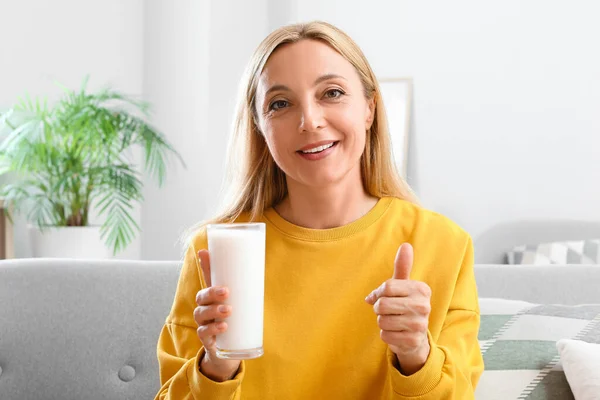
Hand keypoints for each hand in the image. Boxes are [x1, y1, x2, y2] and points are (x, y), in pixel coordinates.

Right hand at [194, 249, 240, 381]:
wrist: (231, 350)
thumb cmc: (238, 321)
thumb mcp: (244, 303)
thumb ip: (250, 289)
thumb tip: (262, 266)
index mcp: (214, 296)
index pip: (207, 277)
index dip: (204, 265)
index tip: (204, 252)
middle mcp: (205, 307)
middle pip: (201, 296)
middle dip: (212, 292)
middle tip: (226, 292)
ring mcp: (203, 323)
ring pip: (200, 313)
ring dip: (214, 310)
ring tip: (228, 310)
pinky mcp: (206, 338)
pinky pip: (204, 332)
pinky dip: (213, 328)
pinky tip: (224, 326)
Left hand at [365, 243, 431, 374]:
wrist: (415, 336)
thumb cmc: (404, 305)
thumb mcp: (403, 286)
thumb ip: (402, 267)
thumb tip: (406, 245)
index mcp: (421, 289)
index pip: (387, 287)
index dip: (379, 293)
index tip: (383, 296)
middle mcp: (424, 306)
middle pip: (383, 304)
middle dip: (379, 309)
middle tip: (389, 311)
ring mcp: (420, 324)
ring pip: (382, 320)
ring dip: (382, 322)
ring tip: (394, 321)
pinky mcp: (413, 341)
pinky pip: (385, 335)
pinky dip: (386, 335)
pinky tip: (396, 333)